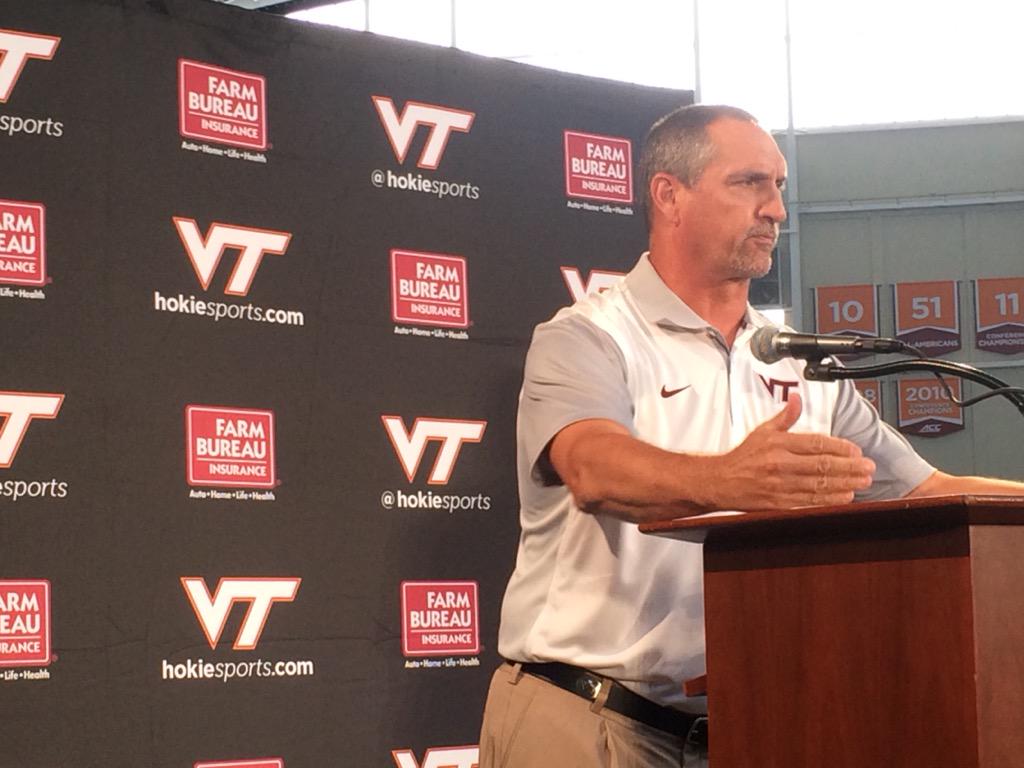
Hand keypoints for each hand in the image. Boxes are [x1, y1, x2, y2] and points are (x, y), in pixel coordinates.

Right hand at [709, 393, 874, 510]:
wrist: (719, 481)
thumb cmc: (742, 457)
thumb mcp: (762, 431)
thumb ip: (784, 417)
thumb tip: (796, 399)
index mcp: (778, 444)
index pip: (816, 443)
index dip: (839, 447)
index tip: (856, 450)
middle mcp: (780, 464)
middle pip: (822, 465)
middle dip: (850, 467)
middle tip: (868, 468)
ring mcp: (780, 485)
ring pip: (819, 485)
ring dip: (845, 484)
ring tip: (863, 482)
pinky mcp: (778, 503)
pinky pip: (809, 502)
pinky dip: (829, 500)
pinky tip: (844, 497)